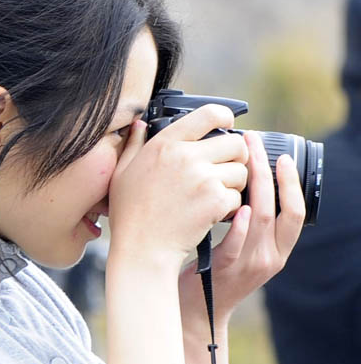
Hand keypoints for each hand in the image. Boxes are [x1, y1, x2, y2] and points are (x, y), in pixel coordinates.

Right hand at [108, 103, 249, 267]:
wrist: (141, 249)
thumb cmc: (130, 214)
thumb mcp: (122, 173)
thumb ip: (134, 145)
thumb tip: (140, 125)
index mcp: (166, 143)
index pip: (210, 114)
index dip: (225, 118)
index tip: (227, 126)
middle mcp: (186, 155)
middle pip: (235, 143)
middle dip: (236, 157)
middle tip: (225, 171)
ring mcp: (203, 177)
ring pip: (241, 171)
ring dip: (234, 184)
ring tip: (216, 195)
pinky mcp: (215, 200)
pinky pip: (237, 196)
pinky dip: (229, 207)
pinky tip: (212, 213)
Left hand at [178, 130, 305, 330]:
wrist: (196, 312)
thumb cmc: (214, 274)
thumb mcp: (244, 251)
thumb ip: (252, 226)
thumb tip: (249, 183)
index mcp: (278, 251)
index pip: (297, 212)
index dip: (292, 184)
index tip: (282, 156)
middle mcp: (270, 258)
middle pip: (280, 210)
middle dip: (270, 172)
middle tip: (254, 144)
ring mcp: (249, 265)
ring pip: (261, 221)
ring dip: (253, 186)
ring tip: (241, 160)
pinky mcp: (225, 269)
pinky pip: (236, 244)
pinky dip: (239, 225)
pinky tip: (237, 207)